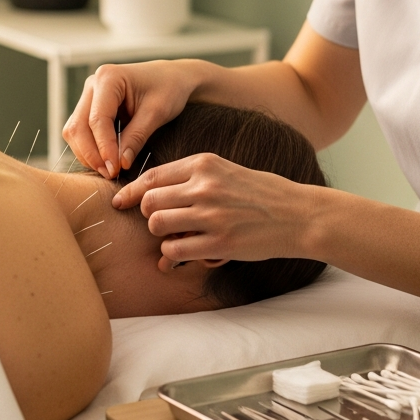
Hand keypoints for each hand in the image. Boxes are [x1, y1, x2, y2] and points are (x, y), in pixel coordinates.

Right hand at [62, 60, 198, 177]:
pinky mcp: (90, 107)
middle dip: (91, 154)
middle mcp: (92, 84)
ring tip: (109, 170)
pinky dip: (90, 148)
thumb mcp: (157, 113)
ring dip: (87, 153)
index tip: (115, 169)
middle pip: (78, 126)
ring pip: (75, 131)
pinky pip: (80, 131)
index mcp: (108, 78)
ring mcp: (88, 95)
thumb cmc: (168, 89)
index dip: (104, 147)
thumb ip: (136, 137)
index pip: (97, 119)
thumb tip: (120, 164)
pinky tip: (106, 160)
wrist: (172, 77)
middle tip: (110, 174)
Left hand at [112, 152, 320, 269]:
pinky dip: (173, 254)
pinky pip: (175, 250)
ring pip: (157, 224)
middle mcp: (205, 186)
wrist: (299, 214)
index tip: (120, 201)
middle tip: (159, 222)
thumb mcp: (226, 171)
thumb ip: (191, 178)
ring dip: (160, 234)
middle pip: (150, 200)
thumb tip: (152, 193)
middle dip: (148, 214)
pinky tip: (185, 252)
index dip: (131, 191)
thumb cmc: (260, 193)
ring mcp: (212, 215)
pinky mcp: (220, 242)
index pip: (152, 176)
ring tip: (174, 236)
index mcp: (204, 164)